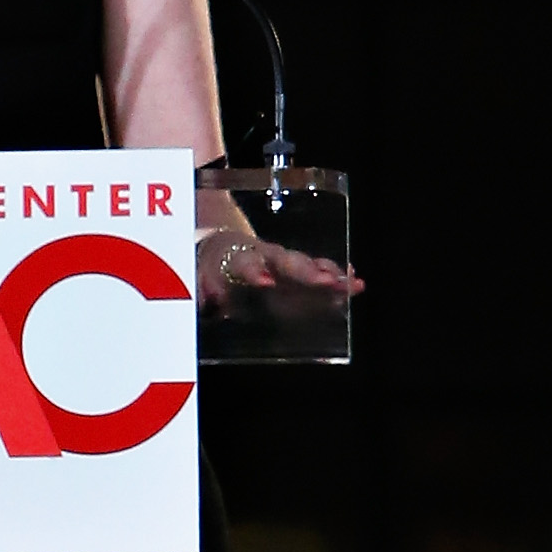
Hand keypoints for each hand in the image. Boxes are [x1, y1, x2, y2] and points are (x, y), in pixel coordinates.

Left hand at [196, 232, 362, 314]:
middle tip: (328, 281)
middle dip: (308, 272)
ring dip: (331, 275)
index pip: (245, 263)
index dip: (255, 272)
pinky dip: (338, 279)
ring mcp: (285, 263)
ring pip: (309, 266)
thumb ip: (199, 289)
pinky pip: (321, 275)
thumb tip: (202, 300)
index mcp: (236, 257)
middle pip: (287, 262)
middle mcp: (265, 255)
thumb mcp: (196, 279)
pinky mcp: (299, 275)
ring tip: (352, 284)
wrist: (222, 251)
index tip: (265, 281)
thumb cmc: (209, 269)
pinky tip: (355, 284)